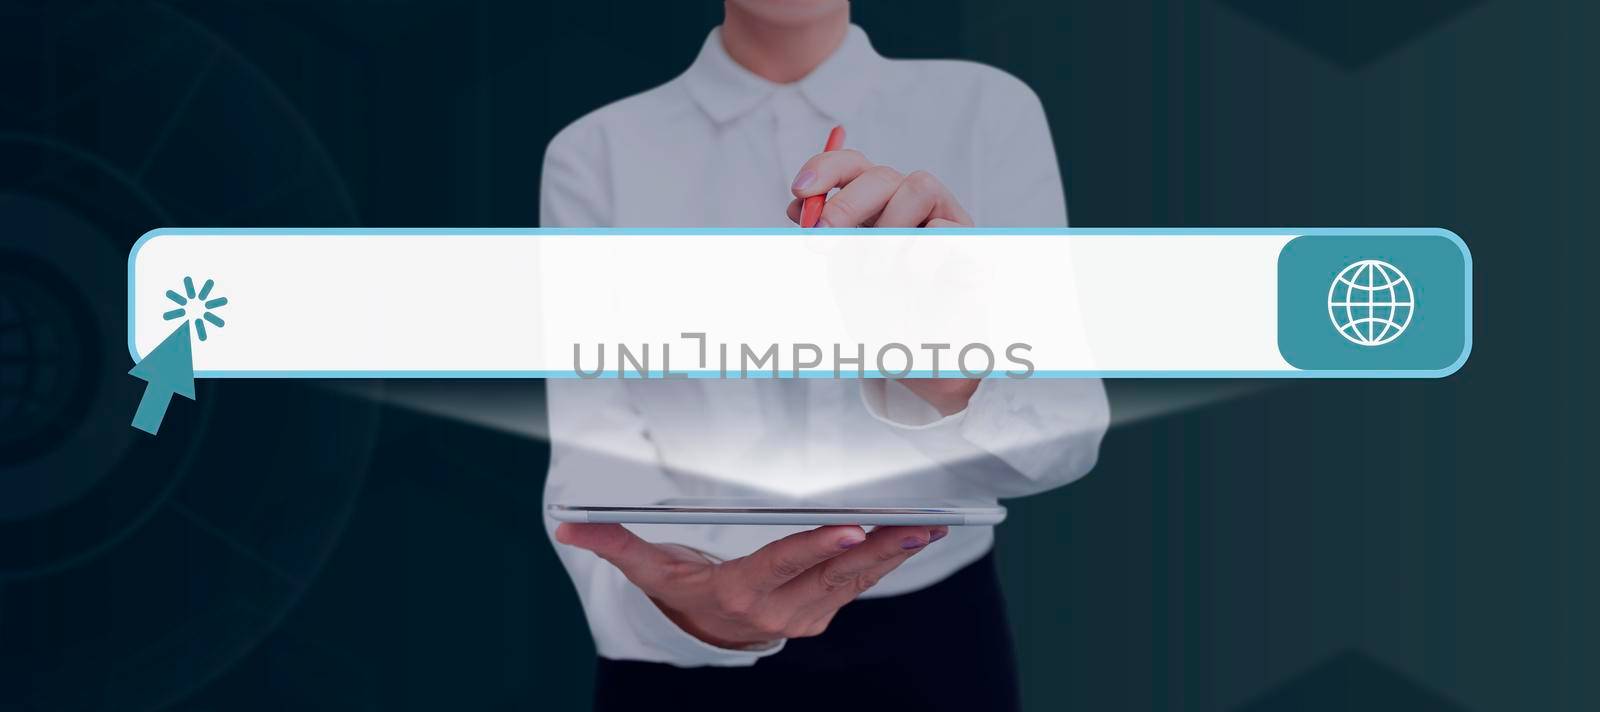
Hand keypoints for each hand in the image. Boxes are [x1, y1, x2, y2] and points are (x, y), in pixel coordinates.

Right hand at [555, 522, 946, 647]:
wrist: (708, 633)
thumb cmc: (682, 591)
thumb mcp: (650, 572)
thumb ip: (616, 545)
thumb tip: (571, 524)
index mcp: (740, 595)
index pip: (782, 566)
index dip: (817, 549)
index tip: (849, 529)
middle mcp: (778, 611)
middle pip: (833, 575)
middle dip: (876, 549)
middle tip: (913, 523)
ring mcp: (805, 616)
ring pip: (856, 582)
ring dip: (893, 553)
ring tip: (928, 524)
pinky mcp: (824, 612)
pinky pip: (860, 585)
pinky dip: (889, 560)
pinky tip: (915, 536)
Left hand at [788, 150, 980, 412]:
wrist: (922, 360)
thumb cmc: (883, 313)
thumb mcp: (843, 274)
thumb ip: (827, 239)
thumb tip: (799, 209)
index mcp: (879, 204)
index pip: (853, 166)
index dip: (826, 169)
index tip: (800, 191)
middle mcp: (913, 204)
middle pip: (882, 174)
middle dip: (846, 203)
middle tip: (824, 237)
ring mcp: (947, 219)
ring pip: (918, 188)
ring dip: (885, 232)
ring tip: (876, 274)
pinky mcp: (973, 244)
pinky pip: (946, 230)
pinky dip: (920, 257)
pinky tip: (915, 284)